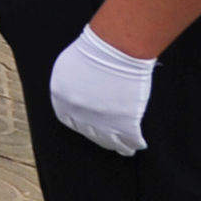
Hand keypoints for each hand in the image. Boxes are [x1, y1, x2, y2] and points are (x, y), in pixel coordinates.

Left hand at [49, 27, 154, 155]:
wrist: (114, 51)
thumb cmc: (93, 50)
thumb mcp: (68, 67)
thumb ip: (70, 84)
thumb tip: (77, 92)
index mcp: (61, 99)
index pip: (69, 120)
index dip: (80, 124)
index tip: (88, 127)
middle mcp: (78, 114)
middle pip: (90, 132)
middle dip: (99, 137)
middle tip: (107, 140)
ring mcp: (101, 121)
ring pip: (110, 140)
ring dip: (118, 145)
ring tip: (125, 149)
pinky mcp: (124, 123)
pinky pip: (130, 139)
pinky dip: (135, 143)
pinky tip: (139, 144)